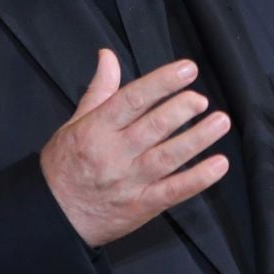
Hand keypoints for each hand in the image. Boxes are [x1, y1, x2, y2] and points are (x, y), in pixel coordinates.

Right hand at [41, 50, 231, 247]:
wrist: (53, 216)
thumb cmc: (64, 166)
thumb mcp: (75, 123)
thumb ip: (99, 90)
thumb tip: (108, 56)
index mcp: (96, 129)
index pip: (133, 98)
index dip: (162, 82)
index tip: (187, 70)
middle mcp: (114, 153)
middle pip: (153, 126)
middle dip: (182, 110)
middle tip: (201, 99)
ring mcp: (129, 181)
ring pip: (168, 157)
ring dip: (198, 139)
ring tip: (220, 122)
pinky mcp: (142, 205)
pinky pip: (174, 190)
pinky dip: (199, 178)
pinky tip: (218, 165)